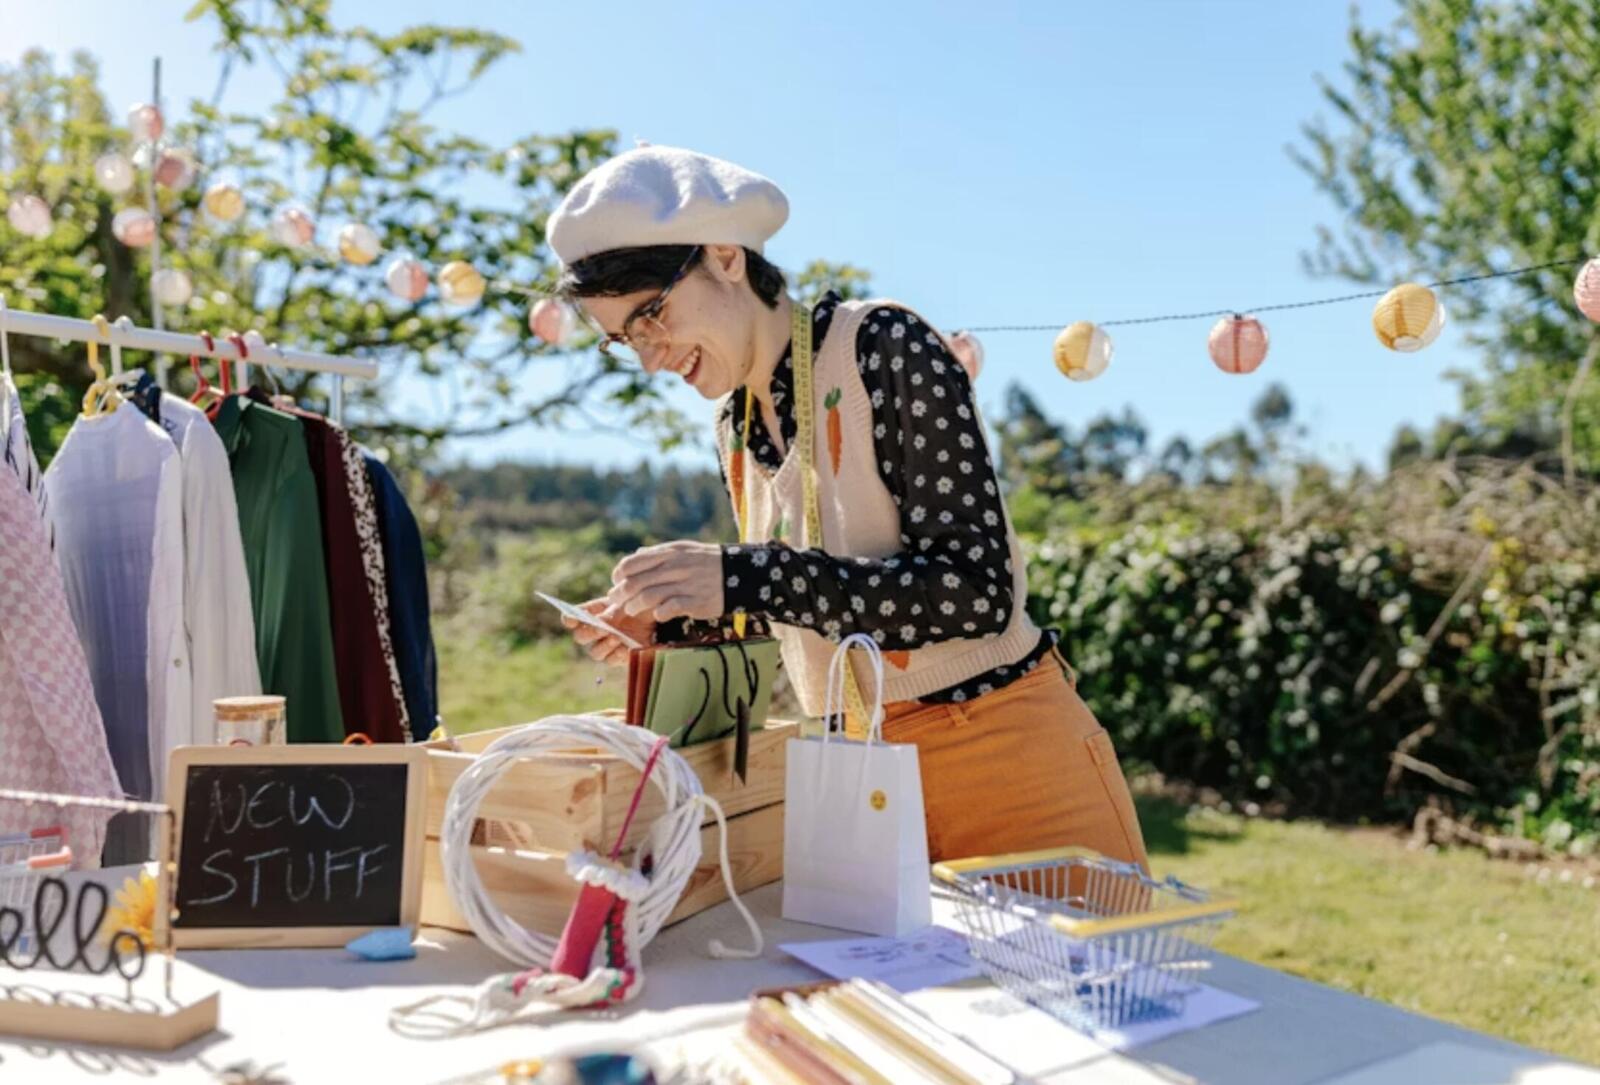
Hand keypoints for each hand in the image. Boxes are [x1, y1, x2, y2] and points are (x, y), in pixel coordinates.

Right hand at [561, 598, 653, 665]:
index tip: (572, 618)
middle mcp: (596, 631)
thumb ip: (613, 612)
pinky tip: (625, 648)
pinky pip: (611, 661)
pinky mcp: (619, 657)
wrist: (659, 619)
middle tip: (601, 628)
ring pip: (594, 652)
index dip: (569, 619)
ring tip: (616, 637)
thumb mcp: (628, 603)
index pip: (572, 618)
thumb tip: (601, 620)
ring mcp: (606, 645)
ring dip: (603, 646)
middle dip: (589, 633)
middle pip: (580, 637)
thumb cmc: (639, 606)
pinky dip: (616, 655)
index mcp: (593, 612)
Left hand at [610, 541, 726, 622]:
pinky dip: (658, 614)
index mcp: (669, 552)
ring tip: (632, 610)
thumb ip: (658, 553)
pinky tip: (657, 615)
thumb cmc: (706, 561)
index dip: (619, 575)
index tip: (617, 583)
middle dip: (621, 595)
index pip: (632, 563)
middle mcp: (675, 566)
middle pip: (636, 583)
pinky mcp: (696, 602)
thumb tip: (635, 555)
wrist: (739, 573)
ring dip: (634, 606)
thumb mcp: (683, 549)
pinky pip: (668, 609)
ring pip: (648, 597)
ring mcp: (686, 584)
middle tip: (617, 602)